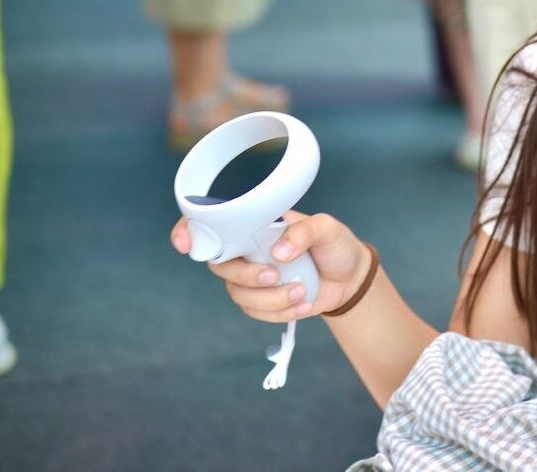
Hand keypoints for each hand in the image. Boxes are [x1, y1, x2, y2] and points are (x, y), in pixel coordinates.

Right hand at [170, 211, 371, 322]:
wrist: (350, 278)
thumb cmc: (335, 244)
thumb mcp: (327, 229)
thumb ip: (304, 233)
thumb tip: (278, 252)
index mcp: (256, 225)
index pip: (211, 223)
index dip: (189, 232)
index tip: (186, 245)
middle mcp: (247, 250)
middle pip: (220, 266)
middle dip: (246, 276)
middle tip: (275, 276)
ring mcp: (252, 277)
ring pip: (239, 295)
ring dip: (270, 299)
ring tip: (302, 291)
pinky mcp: (263, 301)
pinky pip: (256, 312)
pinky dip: (280, 312)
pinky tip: (304, 304)